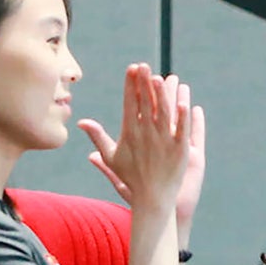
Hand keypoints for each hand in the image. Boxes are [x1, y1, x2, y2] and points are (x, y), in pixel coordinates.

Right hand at [78, 64, 193, 213]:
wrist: (152, 198)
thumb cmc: (132, 178)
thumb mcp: (112, 158)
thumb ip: (98, 137)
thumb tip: (81, 122)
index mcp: (130, 133)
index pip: (130, 103)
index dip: (131, 84)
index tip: (132, 68)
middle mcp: (146, 134)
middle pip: (146, 103)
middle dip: (144, 83)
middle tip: (144, 66)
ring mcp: (164, 141)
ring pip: (164, 112)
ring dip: (161, 94)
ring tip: (160, 77)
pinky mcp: (180, 149)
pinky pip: (183, 129)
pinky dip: (183, 116)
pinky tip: (184, 102)